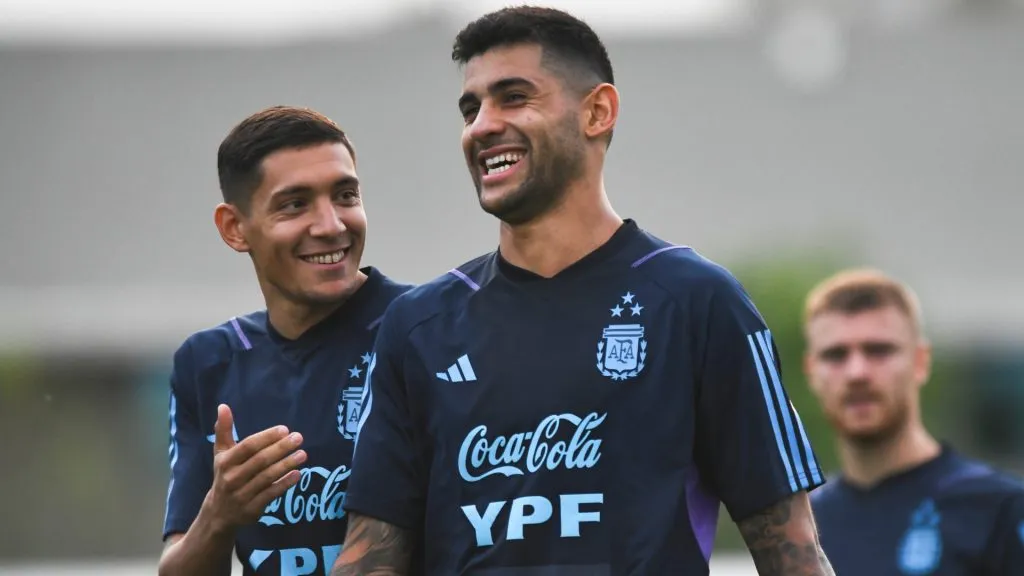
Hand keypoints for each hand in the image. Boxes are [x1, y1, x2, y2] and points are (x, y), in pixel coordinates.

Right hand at [203, 404, 305, 532]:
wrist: (218, 513)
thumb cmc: (225, 475)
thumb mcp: (221, 453)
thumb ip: (224, 430)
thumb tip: (223, 406)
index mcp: (225, 461)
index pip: (248, 447)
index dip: (266, 437)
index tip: (284, 429)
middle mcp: (232, 478)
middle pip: (260, 461)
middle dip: (281, 448)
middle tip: (299, 438)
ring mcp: (242, 494)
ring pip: (267, 477)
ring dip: (286, 464)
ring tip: (303, 454)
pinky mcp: (252, 508)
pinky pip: (271, 494)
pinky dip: (285, 484)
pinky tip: (298, 474)